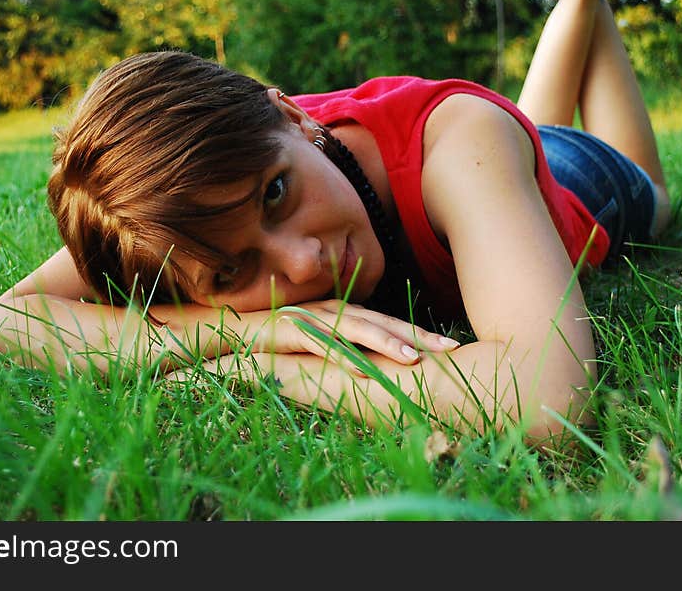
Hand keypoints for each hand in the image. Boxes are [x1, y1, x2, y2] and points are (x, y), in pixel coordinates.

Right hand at [248, 299, 459, 368]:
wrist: (228, 327)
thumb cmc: (275, 339)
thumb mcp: (315, 344)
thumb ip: (342, 348)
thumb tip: (372, 367)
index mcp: (343, 315)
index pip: (388, 324)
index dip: (420, 334)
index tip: (452, 348)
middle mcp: (333, 313)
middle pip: (382, 322)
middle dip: (418, 336)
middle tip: (451, 349)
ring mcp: (312, 319)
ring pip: (356, 330)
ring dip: (385, 343)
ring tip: (413, 359)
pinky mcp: (289, 330)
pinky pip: (320, 344)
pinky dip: (341, 355)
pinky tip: (361, 368)